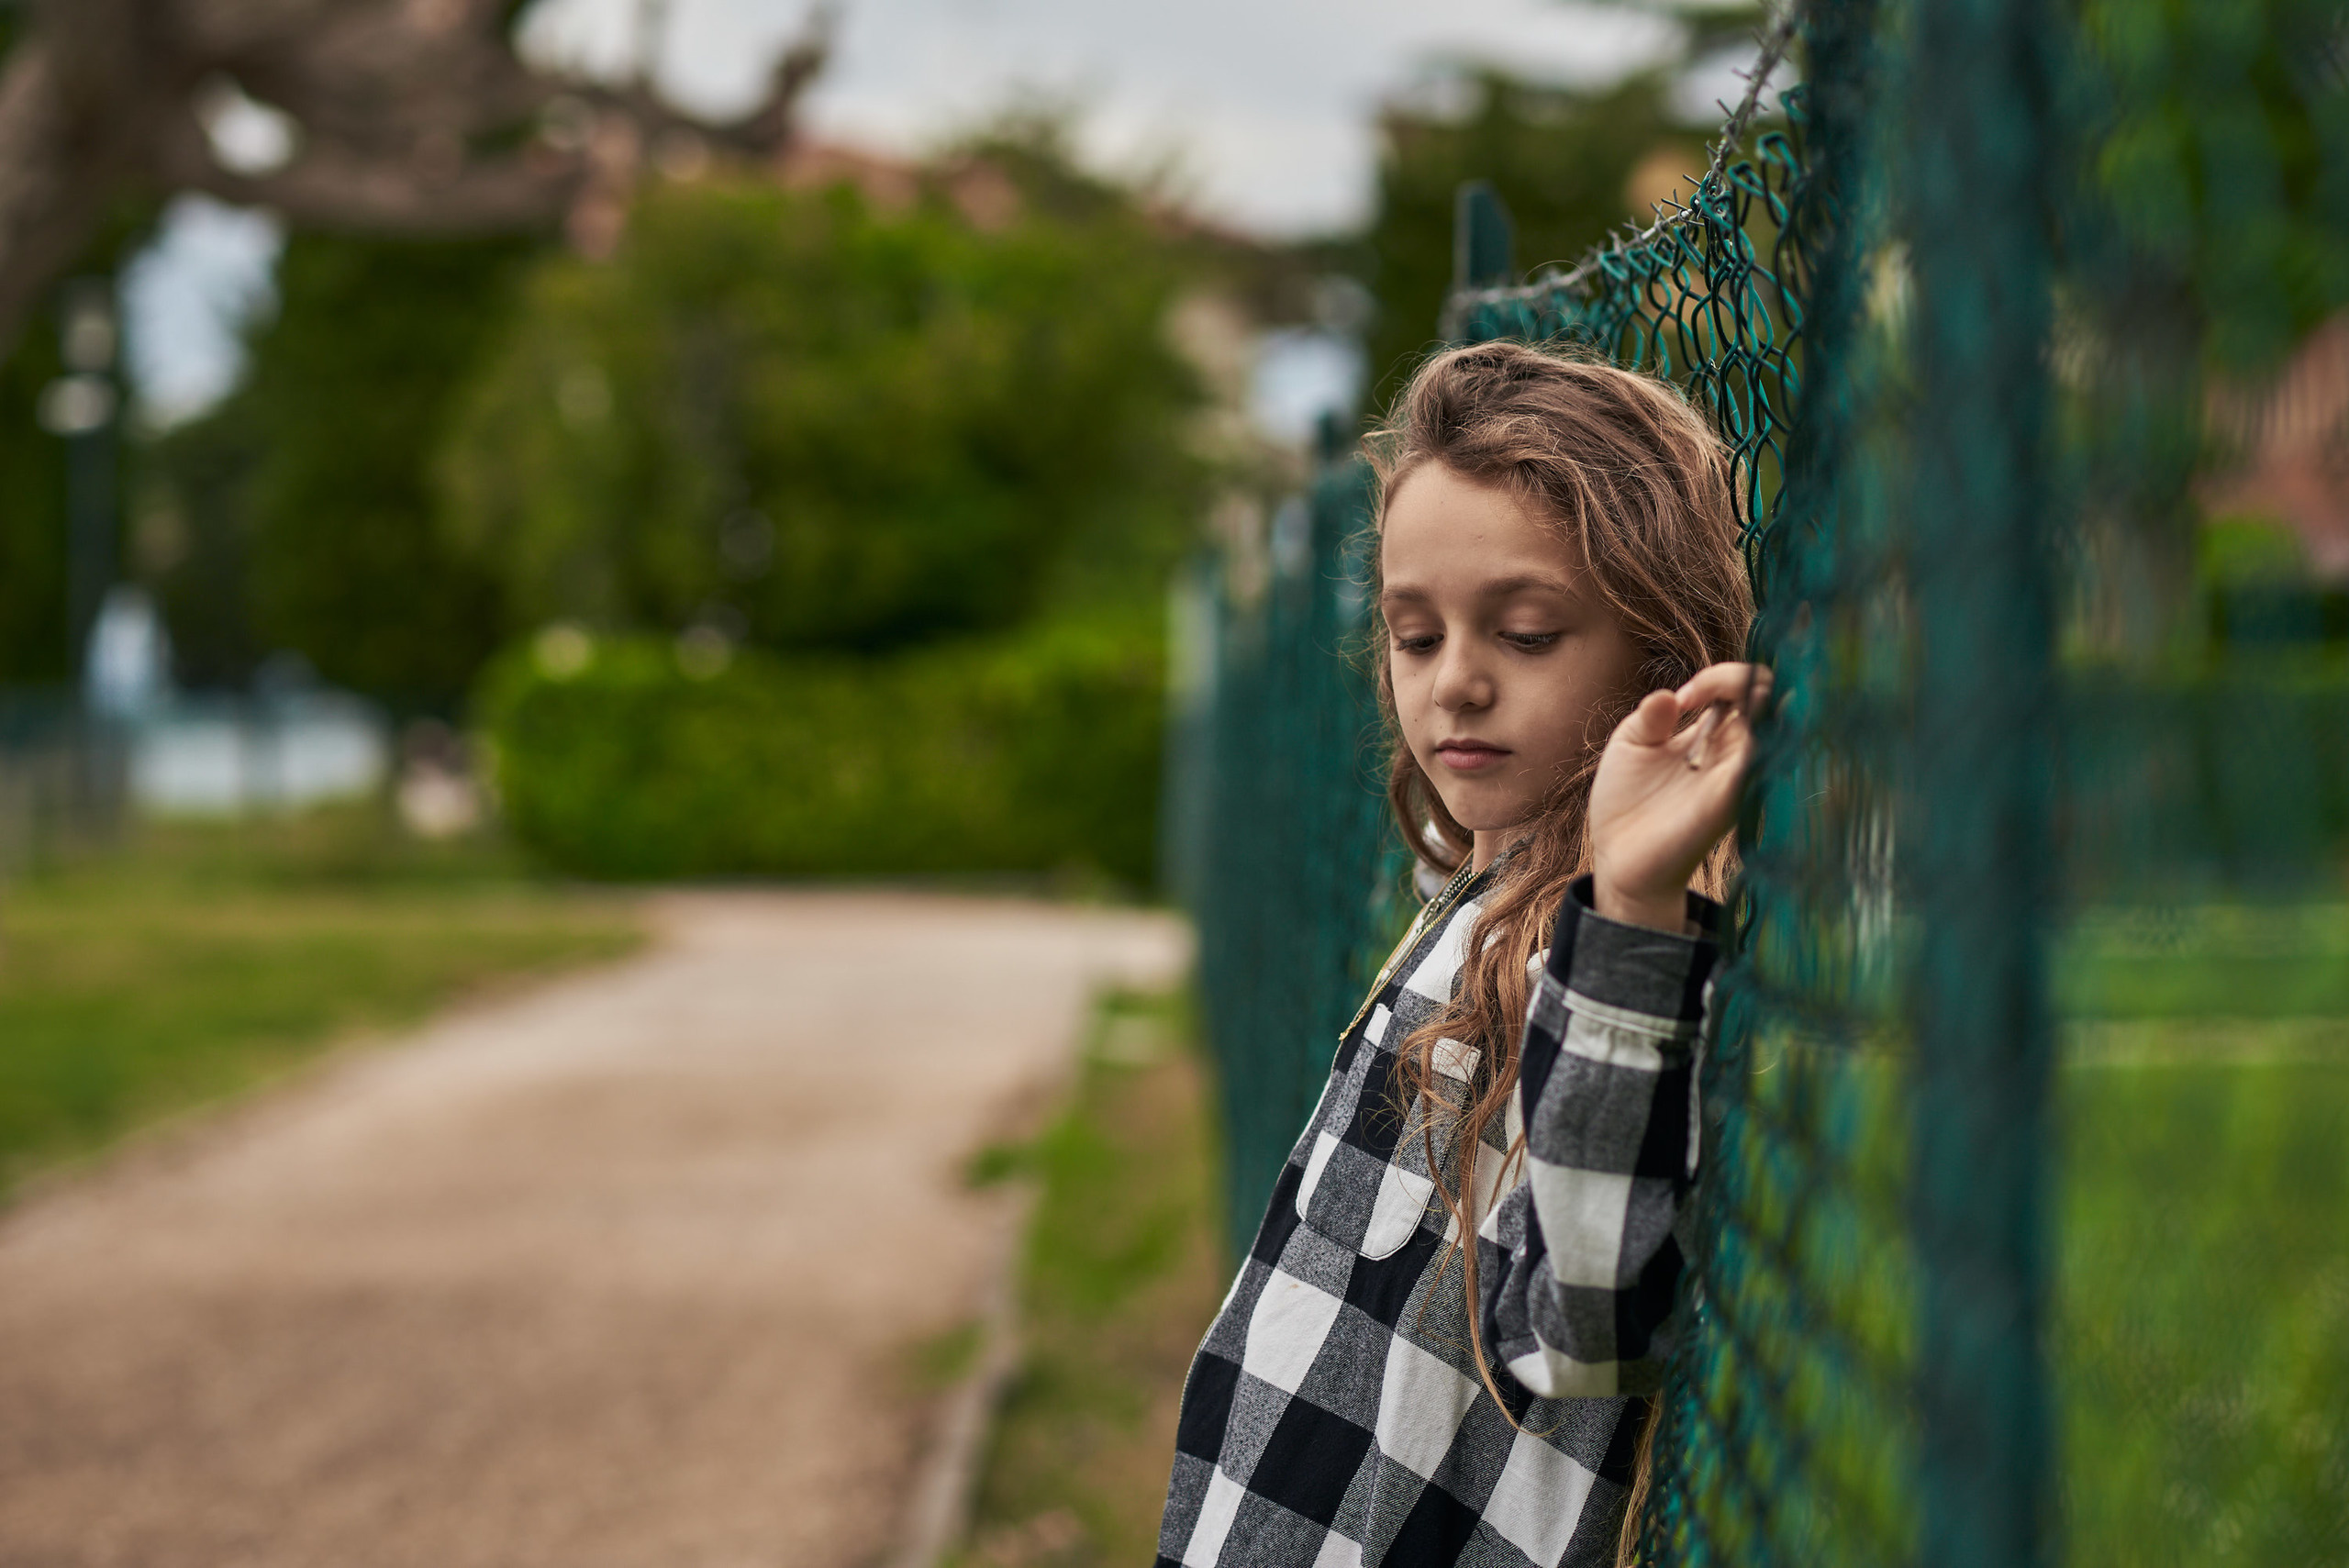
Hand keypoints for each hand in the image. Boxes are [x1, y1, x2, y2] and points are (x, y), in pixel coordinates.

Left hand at [1588, 662, 1771, 931]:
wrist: (1618, 859)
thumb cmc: (1625, 803)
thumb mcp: (1629, 746)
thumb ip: (1650, 717)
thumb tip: (1670, 695)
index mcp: (1712, 733)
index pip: (1742, 688)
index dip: (1718, 678)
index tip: (1681, 699)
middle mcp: (1733, 752)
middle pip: (1770, 699)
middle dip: (1744, 679)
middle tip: (1700, 693)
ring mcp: (1736, 776)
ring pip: (1778, 727)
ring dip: (1763, 702)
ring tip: (1741, 700)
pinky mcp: (1730, 800)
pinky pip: (1759, 763)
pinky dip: (1758, 740)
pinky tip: (1745, 730)